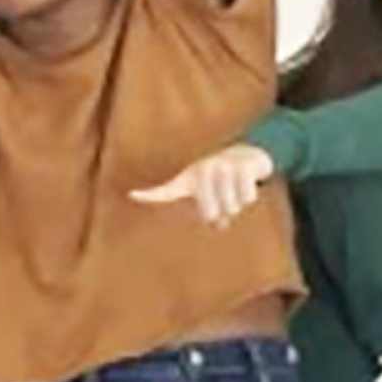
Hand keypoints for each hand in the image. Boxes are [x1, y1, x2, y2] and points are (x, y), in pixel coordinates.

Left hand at [131, 144, 278, 227]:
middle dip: (221, 214)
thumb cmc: (224, 184)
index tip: (132, 194)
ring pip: (231, 207)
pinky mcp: (242, 165)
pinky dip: (249, 196)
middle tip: (225, 200)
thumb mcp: (214, 199)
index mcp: (188, 180)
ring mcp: (222, 165)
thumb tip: (219, 224)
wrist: (249, 157)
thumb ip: (213, 215)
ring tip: (235, 188)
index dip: (149, 194)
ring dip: (237, 204)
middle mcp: (202, 170)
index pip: (166, 191)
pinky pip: (246, 198)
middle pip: (210, 214)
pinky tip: (247, 182)